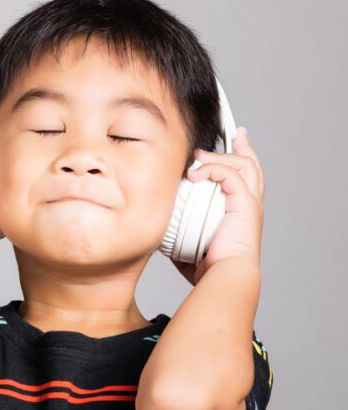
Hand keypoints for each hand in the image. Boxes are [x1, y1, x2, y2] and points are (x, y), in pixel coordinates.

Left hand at [171, 126, 265, 284]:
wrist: (224, 277)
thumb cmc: (208, 270)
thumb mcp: (187, 247)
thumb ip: (176, 236)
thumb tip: (156, 234)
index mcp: (241, 213)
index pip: (245, 181)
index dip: (240, 161)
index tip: (235, 145)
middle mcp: (250, 206)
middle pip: (252, 166)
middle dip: (244, 147)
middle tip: (236, 132)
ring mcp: (249, 204)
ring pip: (244, 165)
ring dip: (221, 156)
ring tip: (199, 155)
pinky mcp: (245, 204)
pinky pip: (230, 175)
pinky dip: (213, 169)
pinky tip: (194, 174)